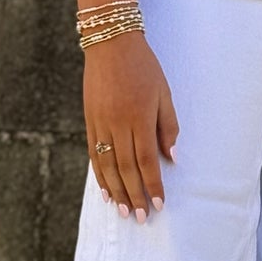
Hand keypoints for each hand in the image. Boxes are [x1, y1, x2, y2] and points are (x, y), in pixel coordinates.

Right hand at [84, 33, 179, 220]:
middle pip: (125, 168)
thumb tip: (172, 158)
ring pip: (107, 165)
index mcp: (139, 117)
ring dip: (115, 191)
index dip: (152, 184)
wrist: (110, 43)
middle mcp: (117, 124)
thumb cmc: (144, 67)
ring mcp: (100, 123)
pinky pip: (94, 154)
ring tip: (122, 210)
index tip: (159, 203)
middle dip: (134, 194)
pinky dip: (99, 175)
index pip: (146, 160)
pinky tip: (104, 190)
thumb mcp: (164, 93)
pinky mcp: (89, 121)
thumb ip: (168, 126)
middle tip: (140, 217)